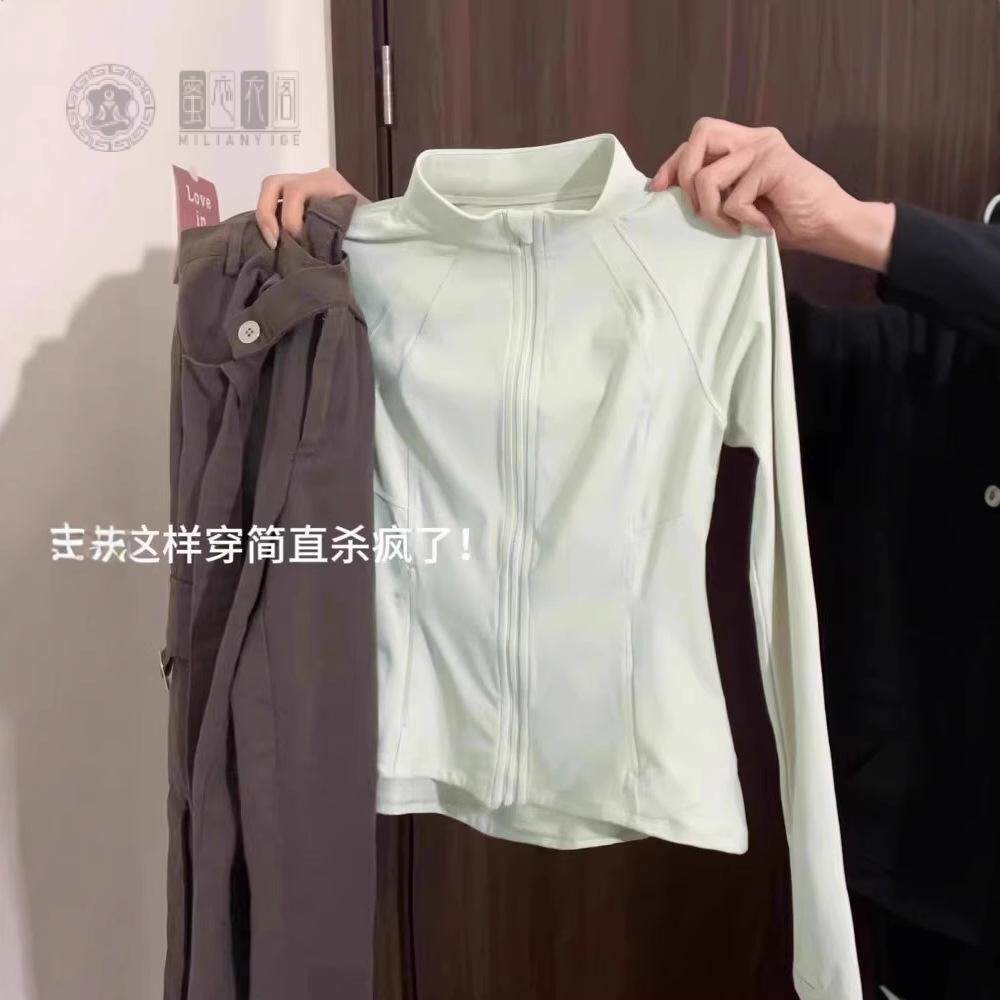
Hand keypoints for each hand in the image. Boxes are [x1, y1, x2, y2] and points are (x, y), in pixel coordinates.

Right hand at [255, 168, 370, 247]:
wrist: (380, 229)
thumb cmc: (371, 229)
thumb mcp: (359, 227)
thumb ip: (336, 230)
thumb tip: (310, 244)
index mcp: (328, 182)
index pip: (296, 191)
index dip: (291, 218)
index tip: (298, 242)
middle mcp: (311, 179)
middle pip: (274, 184)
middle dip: (268, 215)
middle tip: (274, 243)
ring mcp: (301, 187)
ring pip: (269, 191)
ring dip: (265, 218)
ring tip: (273, 245)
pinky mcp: (295, 201)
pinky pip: (273, 205)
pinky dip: (270, 222)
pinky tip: (275, 242)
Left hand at [648, 117, 894, 270]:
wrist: (830, 227)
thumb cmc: (784, 220)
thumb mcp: (737, 204)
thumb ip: (712, 191)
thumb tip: (666, 194)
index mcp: (743, 144)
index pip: (696, 139)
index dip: (673, 163)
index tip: (658, 190)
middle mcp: (753, 138)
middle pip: (698, 135)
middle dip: (684, 177)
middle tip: (702, 211)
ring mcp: (765, 147)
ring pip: (706, 176)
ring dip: (712, 213)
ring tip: (735, 227)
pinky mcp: (775, 163)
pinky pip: (734, 199)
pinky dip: (742, 221)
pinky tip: (763, 227)